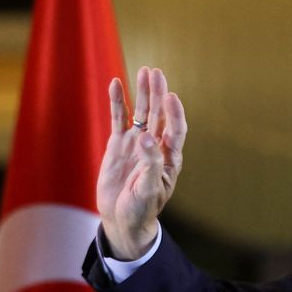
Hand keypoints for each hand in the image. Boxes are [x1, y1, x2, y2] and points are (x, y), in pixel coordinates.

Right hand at [96, 66, 186, 259]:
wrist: (122, 219)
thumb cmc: (141, 209)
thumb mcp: (148, 190)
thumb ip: (150, 163)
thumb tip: (147, 137)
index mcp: (168, 158)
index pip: (175, 130)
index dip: (174, 113)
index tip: (171, 97)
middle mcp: (155, 146)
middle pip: (159, 114)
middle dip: (158, 94)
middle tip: (156, 73)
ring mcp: (136, 143)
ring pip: (141, 113)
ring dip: (143, 93)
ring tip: (144, 72)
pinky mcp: (118, 145)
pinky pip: (118, 119)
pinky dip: (117, 102)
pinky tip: (116, 84)